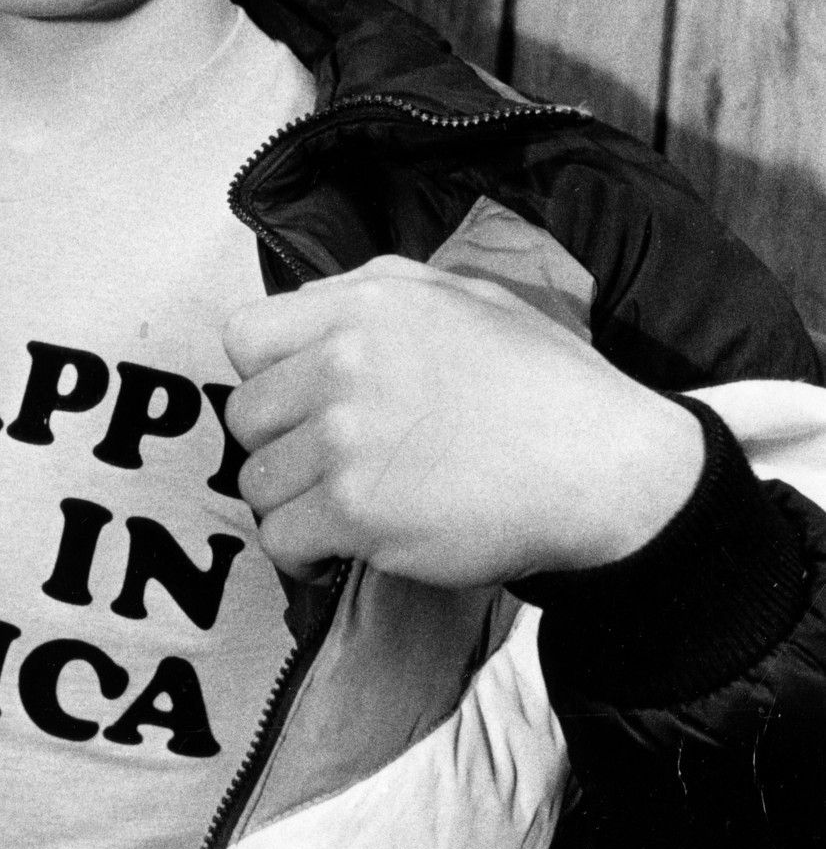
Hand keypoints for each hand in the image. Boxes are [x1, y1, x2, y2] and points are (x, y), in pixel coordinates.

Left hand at [222, 255, 705, 587]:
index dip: (265, 375)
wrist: (603, 467)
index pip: (245, 336)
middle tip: (323, 464)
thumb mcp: (466, 298)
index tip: (299, 403)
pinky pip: (280, 538)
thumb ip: (377, 294)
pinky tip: (336, 552)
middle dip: (278, 443)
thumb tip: (311, 308)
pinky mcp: (354, 510)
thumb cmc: (545, 385)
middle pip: (244, 415)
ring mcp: (344, 439)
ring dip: (290, 502)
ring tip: (334, 511)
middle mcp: (342, 364)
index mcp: (363, 306)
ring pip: (256, 481)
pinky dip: (302, 554)